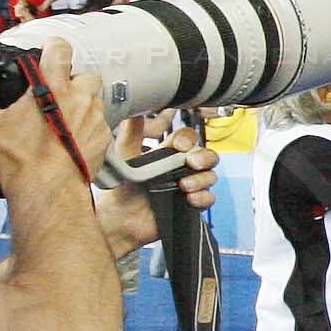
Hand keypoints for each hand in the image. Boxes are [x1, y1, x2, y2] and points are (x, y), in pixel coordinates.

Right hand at [0, 35, 102, 195]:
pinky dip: (89, 126)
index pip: (60, 48)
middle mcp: (80, 98)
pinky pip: (101, 124)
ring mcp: (95, 119)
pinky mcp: (103, 139)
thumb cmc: (18, 160)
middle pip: (83, 74)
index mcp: (53, 86)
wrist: (47, 192)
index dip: (53, 46)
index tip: (46, 50)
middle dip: (71, 80)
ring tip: (61, 117)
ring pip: (95, 98)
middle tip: (52, 94)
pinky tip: (71, 137)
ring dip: (82, 102)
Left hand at [97, 114, 215, 249]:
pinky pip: (209, 198)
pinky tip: (189, 200)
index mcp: (167, 153)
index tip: (177, 145)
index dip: (187, 139)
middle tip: (192, 163)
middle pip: (207, 155)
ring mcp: (188, 186)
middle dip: (203, 157)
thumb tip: (134, 111)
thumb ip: (132, 134)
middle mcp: (181, 168)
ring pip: (210, 176)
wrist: (119, 220)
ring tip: (183, 186)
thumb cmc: (120, 189)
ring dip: (201, 179)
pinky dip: (203, 198)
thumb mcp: (124, 158)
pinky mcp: (191, 206)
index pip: (188, 138)